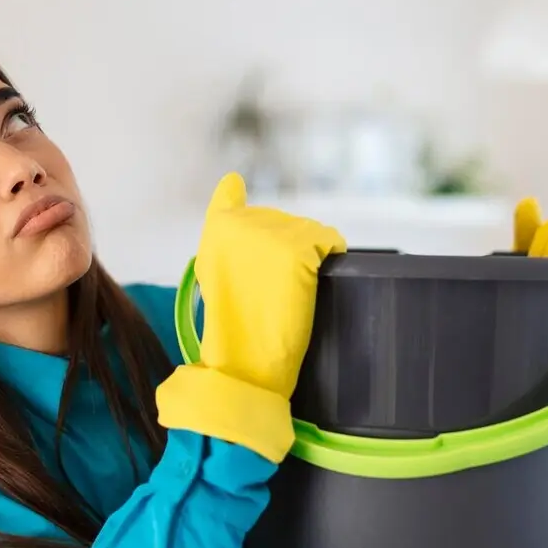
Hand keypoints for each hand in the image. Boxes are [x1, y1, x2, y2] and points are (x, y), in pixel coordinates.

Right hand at [155, 173, 345, 460]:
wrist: (244, 366)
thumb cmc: (232, 327)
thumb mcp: (215, 271)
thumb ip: (224, 226)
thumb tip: (232, 180)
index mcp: (217, 228)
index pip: (236, 199)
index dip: (257, 238)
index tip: (255, 266)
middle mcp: (242, 222)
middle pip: (281, 220)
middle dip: (286, 250)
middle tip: (275, 292)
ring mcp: (272, 235)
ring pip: (308, 230)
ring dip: (309, 257)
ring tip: (292, 294)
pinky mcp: (298, 252)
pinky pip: (329, 241)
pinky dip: (331, 259)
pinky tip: (317, 283)